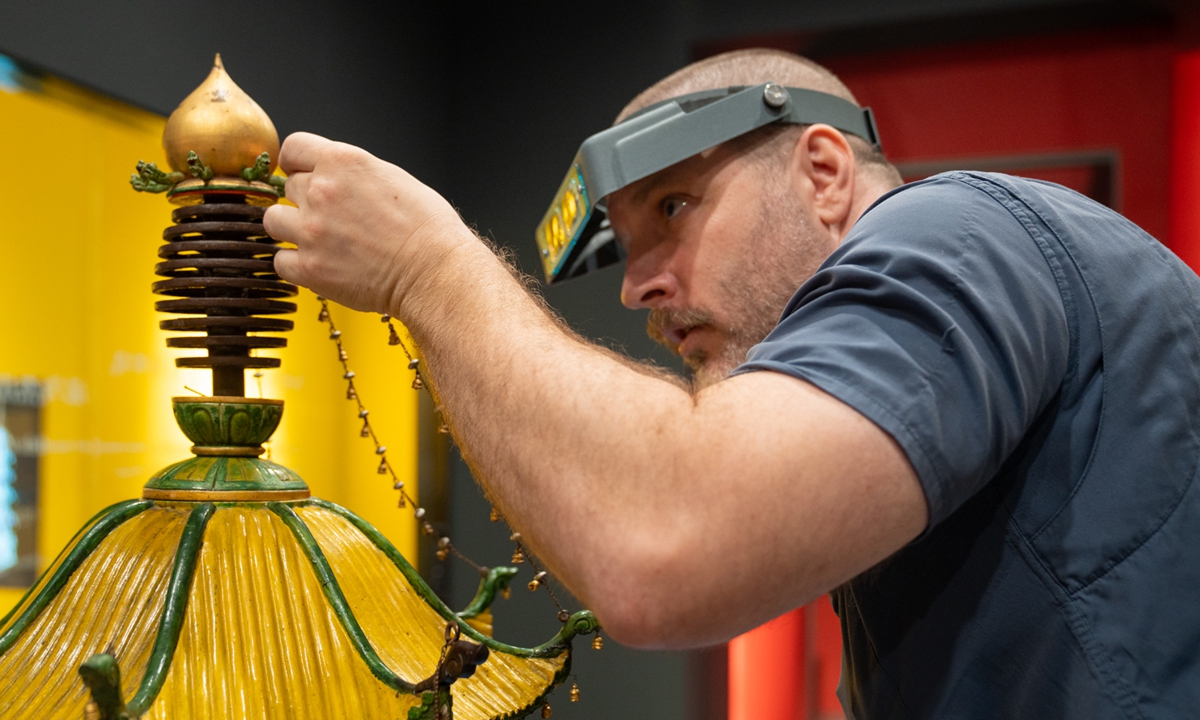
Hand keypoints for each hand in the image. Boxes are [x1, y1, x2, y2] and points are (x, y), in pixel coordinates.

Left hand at [264, 132, 470, 314]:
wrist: (435, 271)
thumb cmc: (427, 229)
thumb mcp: (392, 178)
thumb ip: (354, 175)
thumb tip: (335, 180)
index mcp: (343, 162)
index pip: (293, 148)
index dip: (297, 164)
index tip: (302, 175)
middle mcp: (321, 190)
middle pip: (286, 187)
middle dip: (304, 200)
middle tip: (329, 218)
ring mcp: (311, 230)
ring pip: (274, 221)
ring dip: (291, 230)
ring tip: (318, 242)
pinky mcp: (309, 267)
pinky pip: (280, 261)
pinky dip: (295, 265)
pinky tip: (319, 265)